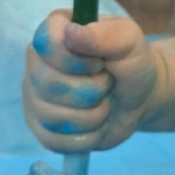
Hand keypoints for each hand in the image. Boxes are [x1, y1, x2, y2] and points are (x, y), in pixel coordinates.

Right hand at [23, 10, 163, 153]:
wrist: (140, 97)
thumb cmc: (132, 62)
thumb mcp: (130, 40)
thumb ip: (106, 33)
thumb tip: (70, 32)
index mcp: (54, 32)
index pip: (46, 43)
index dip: (76, 59)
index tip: (100, 62)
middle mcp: (36, 63)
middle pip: (49, 85)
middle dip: (91, 91)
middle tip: (107, 84)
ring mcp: (34, 97)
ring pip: (52, 117)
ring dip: (92, 116)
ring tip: (104, 104)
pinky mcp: (41, 128)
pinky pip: (55, 141)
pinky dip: (86, 138)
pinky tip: (96, 125)